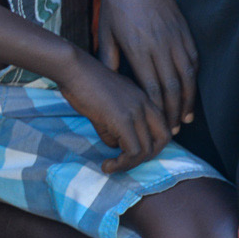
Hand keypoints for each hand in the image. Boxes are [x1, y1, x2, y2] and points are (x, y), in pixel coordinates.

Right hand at [55, 49, 170, 172]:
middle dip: (147, 157)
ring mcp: (136, 111)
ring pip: (147, 149)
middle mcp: (146, 104)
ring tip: (111, 167)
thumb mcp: (107, 109)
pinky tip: (106, 165)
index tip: (133, 154)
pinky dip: (121, 164)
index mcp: (145, 99)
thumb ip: (115, 129)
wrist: (74, 70)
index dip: (153, 145)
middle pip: (164, 139)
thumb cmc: (85, 86)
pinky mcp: (123, 119)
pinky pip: (132, 151)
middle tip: (126, 163)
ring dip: (129, 165)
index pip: (164, 127)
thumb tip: (117, 148)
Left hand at [95, 0, 198, 132]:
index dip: (158, 111)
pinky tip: (191, 90)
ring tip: (185, 117)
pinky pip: (193, 58)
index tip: (159, 127)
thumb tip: (111, 86)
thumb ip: (109, 61)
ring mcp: (175, 36)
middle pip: (173, 87)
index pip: (153, 89)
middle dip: (174, 112)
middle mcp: (161, 45)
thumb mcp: (104, 34)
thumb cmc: (115, 5)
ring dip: (188, 99)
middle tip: (173, 131)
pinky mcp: (184, 29)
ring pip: (187, 75)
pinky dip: (194, 78)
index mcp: (139, 50)